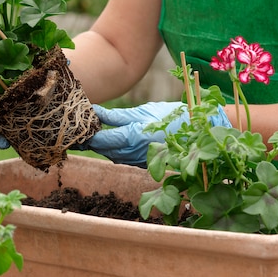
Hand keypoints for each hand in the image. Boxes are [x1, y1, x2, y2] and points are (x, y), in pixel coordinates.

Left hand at [82, 101, 230, 166]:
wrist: (201, 133)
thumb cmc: (174, 117)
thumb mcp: (144, 112)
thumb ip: (117, 116)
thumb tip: (95, 113)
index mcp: (133, 137)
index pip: (101, 140)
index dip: (87, 135)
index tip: (76, 126)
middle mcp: (134, 153)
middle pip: (104, 150)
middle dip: (91, 141)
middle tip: (79, 129)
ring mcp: (140, 162)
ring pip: (112, 156)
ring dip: (102, 147)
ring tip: (92, 133)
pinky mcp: (145, 164)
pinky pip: (123, 158)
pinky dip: (114, 150)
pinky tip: (111, 140)